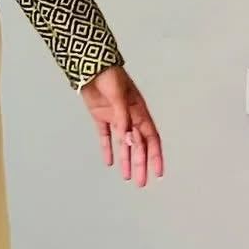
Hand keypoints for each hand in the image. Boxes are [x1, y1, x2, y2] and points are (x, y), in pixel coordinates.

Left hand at [80, 65, 163, 186]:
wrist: (90, 65)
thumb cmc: (109, 76)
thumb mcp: (119, 97)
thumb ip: (124, 120)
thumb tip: (130, 142)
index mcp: (139, 112)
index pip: (151, 139)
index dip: (155, 156)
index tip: (158, 173)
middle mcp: (129, 117)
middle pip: (138, 145)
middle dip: (140, 164)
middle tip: (141, 183)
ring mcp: (115, 117)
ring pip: (123, 144)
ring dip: (126, 160)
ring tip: (127, 177)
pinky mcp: (101, 116)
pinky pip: (105, 136)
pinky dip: (107, 148)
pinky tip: (108, 162)